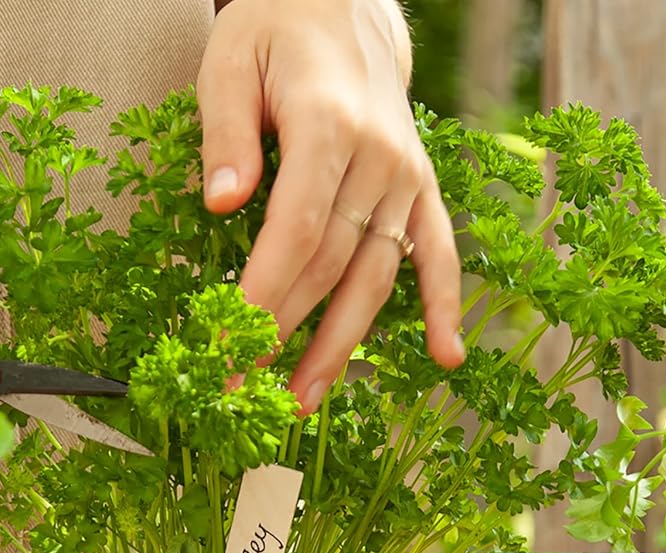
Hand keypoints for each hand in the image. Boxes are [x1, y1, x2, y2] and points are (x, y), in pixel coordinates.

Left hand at [198, 0, 464, 412]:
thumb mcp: (230, 60)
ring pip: (375, 276)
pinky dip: (443, 307)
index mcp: (329, 123)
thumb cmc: (276, 32)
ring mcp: (406, 177)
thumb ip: (226, 133)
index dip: (263, 295)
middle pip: (331, 264)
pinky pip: (439, 255)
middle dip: (286, 333)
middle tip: (247, 388)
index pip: (295, 231)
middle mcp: (378, 158)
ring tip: (305, 400)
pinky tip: (445, 358)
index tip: (230, 345)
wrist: (342, 3)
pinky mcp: (422, 189)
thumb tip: (220, 205)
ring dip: (341, 344)